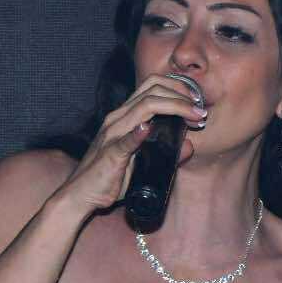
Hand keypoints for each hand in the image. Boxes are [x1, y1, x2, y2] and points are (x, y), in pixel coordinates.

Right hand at [51, 74, 207, 213]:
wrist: (81, 195)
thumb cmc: (110, 178)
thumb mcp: (142, 162)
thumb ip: (166, 153)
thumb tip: (189, 146)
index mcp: (125, 116)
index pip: (151, 87)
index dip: (177, 88)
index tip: (196, 102)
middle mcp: (117, 119)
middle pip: (151, 91)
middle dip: (181, 94)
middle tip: (200, 109)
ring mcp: (112, 134)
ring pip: (144, 107)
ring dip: (174, 107)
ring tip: (193, 115)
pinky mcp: (110, 154)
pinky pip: (125, 140)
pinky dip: (138, 133)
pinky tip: (149, 129)